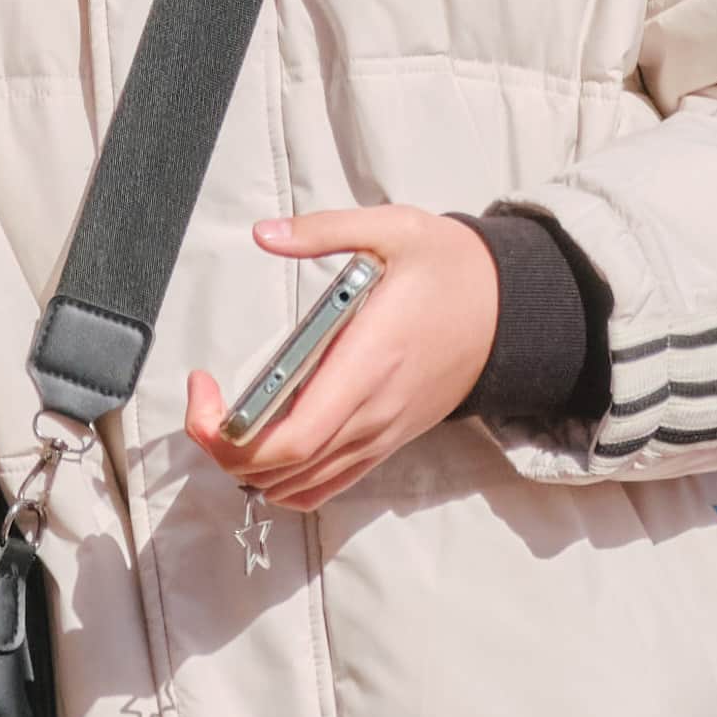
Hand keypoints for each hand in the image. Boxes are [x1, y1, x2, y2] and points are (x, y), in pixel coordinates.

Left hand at [190, 207, 497, 517]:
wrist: (511, 311)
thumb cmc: (452, 270)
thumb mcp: (394, 230)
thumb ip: (324, 232)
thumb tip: (265, 233)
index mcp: (366, 364)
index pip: (290, 441)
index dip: (230, 435)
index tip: (205, 387)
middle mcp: (370, 413)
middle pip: (280, 471)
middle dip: (222, 448)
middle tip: (205, 400)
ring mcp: (379, 435)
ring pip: (297, 487)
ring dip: (248, 466)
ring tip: (229, 417)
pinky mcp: (385, 442)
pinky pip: (325, 486)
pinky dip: (285, 482)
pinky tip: (267, 444)